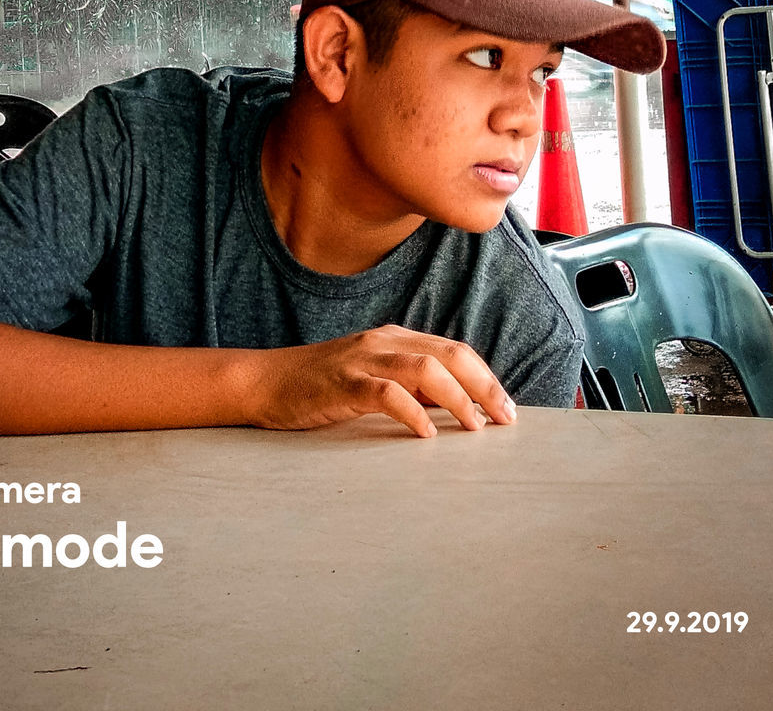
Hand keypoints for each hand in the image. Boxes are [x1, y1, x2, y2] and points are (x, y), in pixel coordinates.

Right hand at [246, 324, 516, 437]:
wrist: (264, 381)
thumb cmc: (321, 386)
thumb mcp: (372, 379)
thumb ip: (410, 387)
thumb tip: (457, 408)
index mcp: (395, 339)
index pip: (454, 351)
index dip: (486, 378)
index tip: (507, 409)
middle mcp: (383, 342)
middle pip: (449, 355)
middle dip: (484, 387)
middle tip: (506, 419)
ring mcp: (362, 359)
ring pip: (424, 370)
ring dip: (457, 399)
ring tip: (475, 427)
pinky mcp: (341, 383)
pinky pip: (385, 393)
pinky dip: (411, 412)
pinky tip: (425, 434)